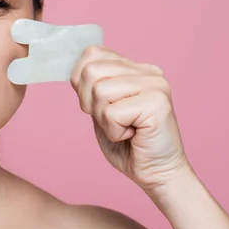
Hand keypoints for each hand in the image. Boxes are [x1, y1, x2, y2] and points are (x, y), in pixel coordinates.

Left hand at [70, 46, 188, 191]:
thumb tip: (70, 67)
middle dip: (89, 102)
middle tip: (111, 120)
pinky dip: (114, 131)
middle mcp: (148, 71)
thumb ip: (90, 86)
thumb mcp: (100, 108)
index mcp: (134, 68)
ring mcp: (155, 85)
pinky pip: (112, 112)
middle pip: (91, 71)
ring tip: (124, 128)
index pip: (91, 53)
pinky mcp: (157, 103)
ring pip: (99, 91)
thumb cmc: (127, 144)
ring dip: (103, 119)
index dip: (80, 82)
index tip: (96, 105)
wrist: (157, 174)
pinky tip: (132, 136)